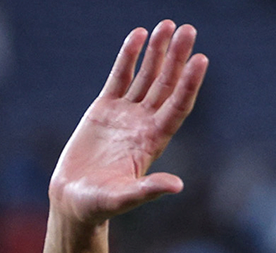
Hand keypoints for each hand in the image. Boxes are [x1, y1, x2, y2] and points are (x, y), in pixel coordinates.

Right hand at [48, 21, 207, 226]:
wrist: (74, 200)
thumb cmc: (99, 205)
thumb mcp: (124, 199)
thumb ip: (148, 190)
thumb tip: (177, 186)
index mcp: (153, 142)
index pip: (178, 107)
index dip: (189, 84)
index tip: (201, 60)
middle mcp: (144, 124)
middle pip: (167, 85)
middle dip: (177, 57)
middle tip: (189, 30)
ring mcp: (126, 115)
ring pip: (147, 76)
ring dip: (158, 51)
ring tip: (168, 25)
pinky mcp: (105, 108)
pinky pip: (120, 76)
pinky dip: (129, 56)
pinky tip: (139, 35)